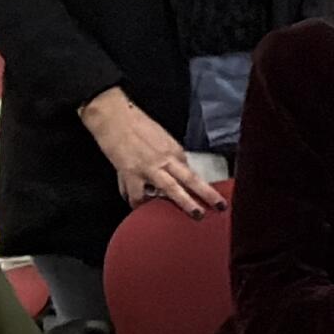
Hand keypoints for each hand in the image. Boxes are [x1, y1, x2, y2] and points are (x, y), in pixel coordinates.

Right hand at [83, 89, 219, 215]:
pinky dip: (138, 204)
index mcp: (174, 150)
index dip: (200, 185)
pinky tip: (139, 209)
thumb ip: (168, 156)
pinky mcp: (131, 174)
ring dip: (181, 205)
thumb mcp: (160, 138)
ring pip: (170, 191)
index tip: (210, 196)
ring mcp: (149, 168)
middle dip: (206, 194)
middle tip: (219, 206)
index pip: (191, 171)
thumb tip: (173, 170)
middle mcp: (166, 159)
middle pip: (190, 179)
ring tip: (183, 217)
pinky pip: (137, 196)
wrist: (114, 117)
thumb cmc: (136, 124)